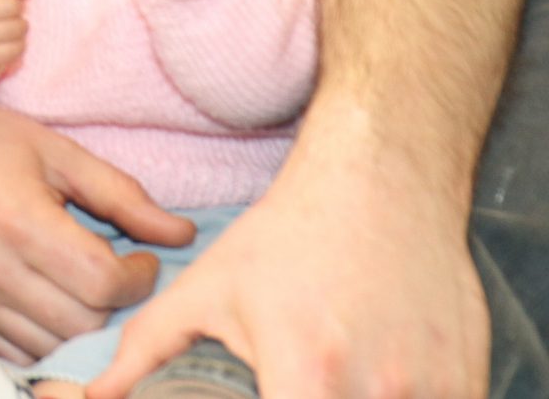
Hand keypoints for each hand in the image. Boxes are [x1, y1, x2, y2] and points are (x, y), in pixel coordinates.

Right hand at [0, 80, 194, 361]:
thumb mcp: (53, 148)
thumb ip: (121, 193)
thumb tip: (180, 233)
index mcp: (17, 219)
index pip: (102, 283)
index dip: (140, 277)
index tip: (141, 258)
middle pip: (83, 323)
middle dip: (117, 305)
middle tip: (119, 275)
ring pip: (52, 346)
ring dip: (83, 327)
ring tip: (88, 290)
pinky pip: (13, 351)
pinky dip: (44, 340)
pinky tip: (53, 307)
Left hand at [89, 147, 486, 398]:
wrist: (382, 185)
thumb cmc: (286, 239)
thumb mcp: (207, 290)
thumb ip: (147, 350)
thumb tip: (93, 395)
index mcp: (306, 372)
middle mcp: (376, 390)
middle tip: (283, 386)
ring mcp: (432, 389)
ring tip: (327, 375)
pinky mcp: (468, 382)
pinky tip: (372, 378)